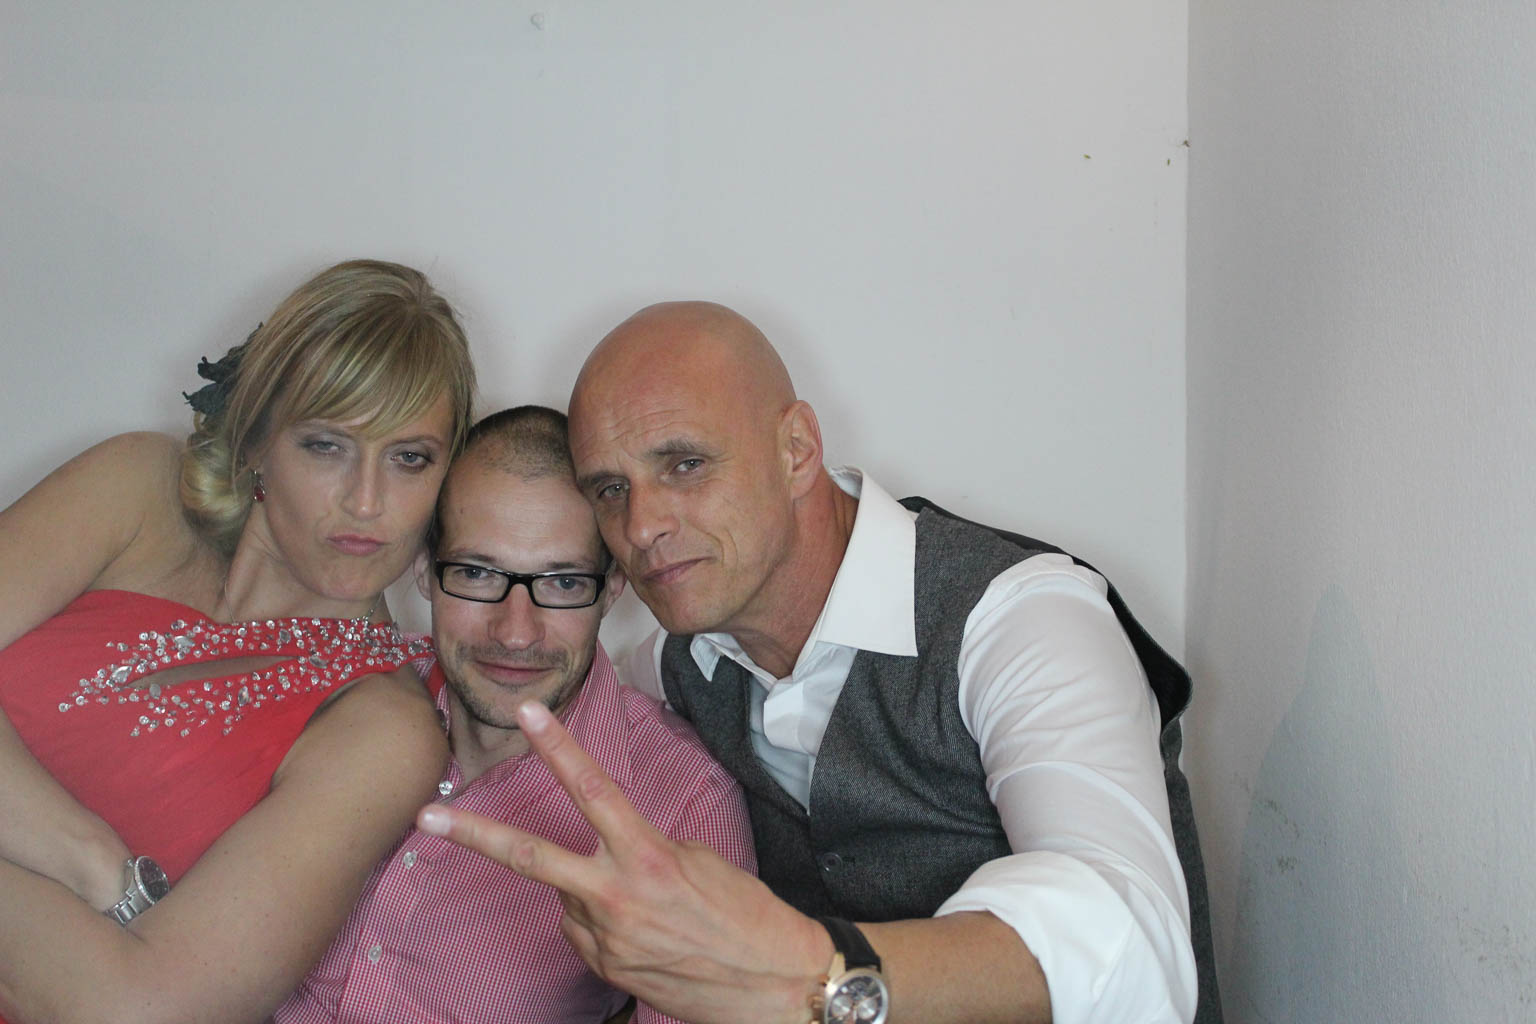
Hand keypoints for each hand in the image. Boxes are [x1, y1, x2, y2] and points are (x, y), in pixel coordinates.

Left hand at [418, 701, 832, 1023]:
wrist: (774, 984)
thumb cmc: (746, 914)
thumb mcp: (696, 860)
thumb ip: (638, 849)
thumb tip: (601, 855)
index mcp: (646, 856)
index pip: (591, 788)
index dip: (556, 746)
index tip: (525, 713)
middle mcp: (616, 898)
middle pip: (530, 857)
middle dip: (474, 835)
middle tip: (427, 816)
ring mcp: (604, 940)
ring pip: (568, 898)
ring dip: (589, 890)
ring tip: (648, 907)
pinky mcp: (603, 972)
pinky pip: (583, 932)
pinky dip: (602, 923)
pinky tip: (644, 933)